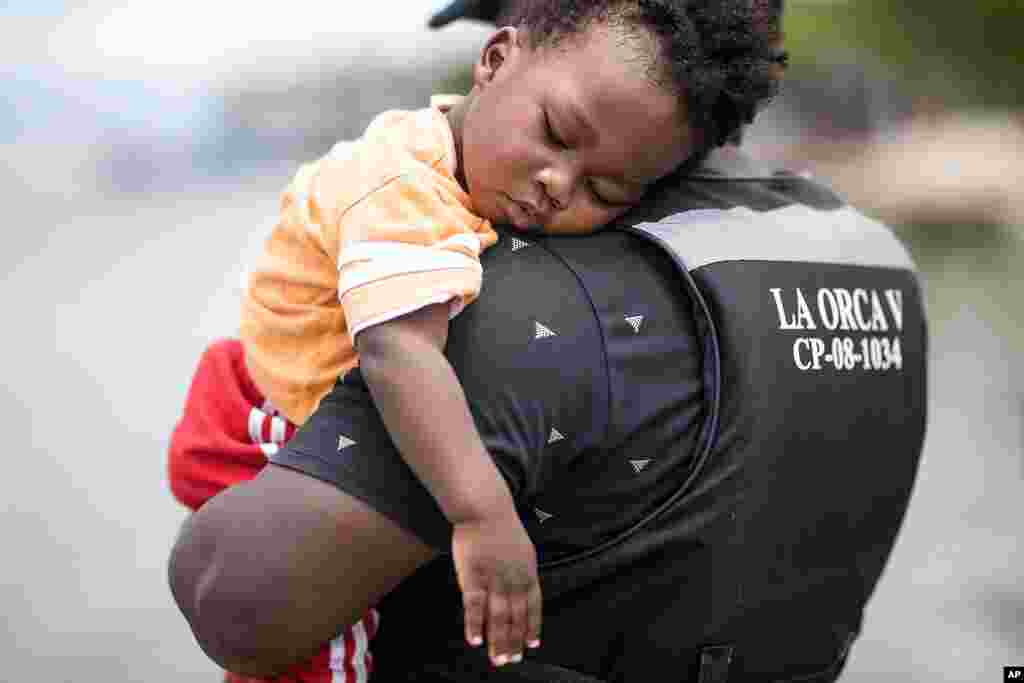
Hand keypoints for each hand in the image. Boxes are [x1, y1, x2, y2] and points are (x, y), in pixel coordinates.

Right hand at [452, 513, 541, 665]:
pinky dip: (474, 625)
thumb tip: (523, 584)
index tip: (532, 645)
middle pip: (516, 617)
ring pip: (498, 617)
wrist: (485, 508)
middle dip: (514, 642)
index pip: (533, 607)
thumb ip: (522, 569)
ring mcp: (494, 580)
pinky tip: (475, 641)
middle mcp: (513, 580)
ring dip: (498, 641)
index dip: (532, 627)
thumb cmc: (501, 524)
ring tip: (497, 659)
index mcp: (528, 573)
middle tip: (511, 661)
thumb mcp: (523, 548)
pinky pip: (474, 607)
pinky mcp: (473, 577)